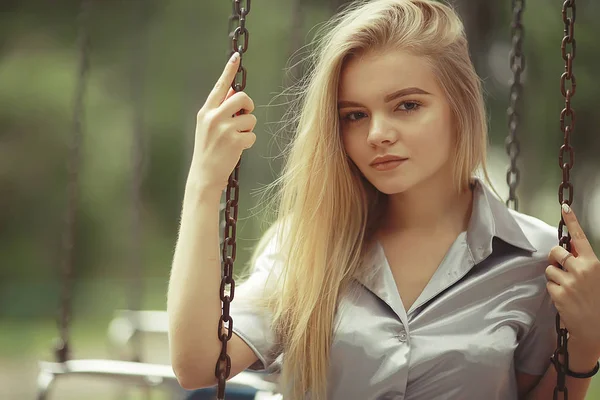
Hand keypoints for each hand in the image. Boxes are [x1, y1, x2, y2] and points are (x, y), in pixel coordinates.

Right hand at [190, 52, 256, 191]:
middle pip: (243, 97)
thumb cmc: (208, 150)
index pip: (220, 86)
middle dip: (248, 107)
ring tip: (236, 139)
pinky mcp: (235, 141)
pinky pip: (252, 135)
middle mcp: (214, 117)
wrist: (204, 175)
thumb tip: (236, 92)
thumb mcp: (208, 127)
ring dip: (248, 129)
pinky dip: (248, 142)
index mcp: (206, 111)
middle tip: (244, 117)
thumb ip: (220, 110)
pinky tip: (237, 149)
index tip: (236, 56)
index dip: (229, 70)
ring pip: (250, 118)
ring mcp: (224, 129)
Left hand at [546, 203, 599, 359]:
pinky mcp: (558, 293)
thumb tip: (569, 251)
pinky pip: (548, 284)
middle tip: (562, 268)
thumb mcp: (597, 276)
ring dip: (555, 277)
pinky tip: (565, 298)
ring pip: (549, 268)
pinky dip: (553, 290)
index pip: (580, 238)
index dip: (572, 221)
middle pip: (556, 251)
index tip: (565, 207)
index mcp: (594, 263)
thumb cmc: (598, 301)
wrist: (596, 328)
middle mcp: (581, 269)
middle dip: (555, 258)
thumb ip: (584, 262)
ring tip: (568, 288)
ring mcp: (569, 281)